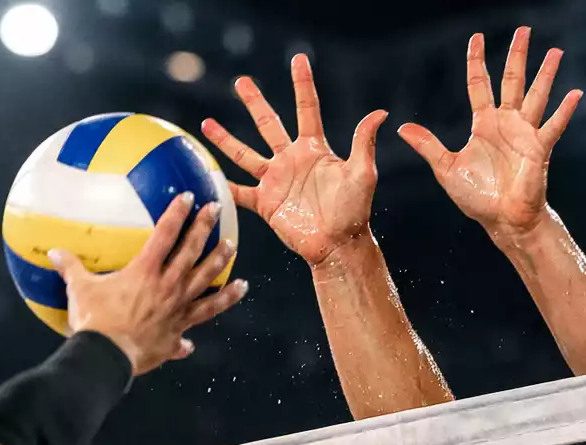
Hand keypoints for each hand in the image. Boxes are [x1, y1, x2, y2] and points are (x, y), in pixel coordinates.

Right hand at [48, 194, 246, 375]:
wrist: (107, 357)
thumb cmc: (94, 322)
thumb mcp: (79, 290)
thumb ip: (70, 268)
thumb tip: (53, 252)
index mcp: (144, 271)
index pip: (164, 234)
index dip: (176, 213)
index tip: (189, 196)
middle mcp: (167, 286)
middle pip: (191, 252)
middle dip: (204, 228)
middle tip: (216, 209)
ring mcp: (177, 308)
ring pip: (206, 280)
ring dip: (220, 262)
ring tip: (233, 248)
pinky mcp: (180, 328)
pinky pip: (206, 313)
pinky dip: (221, 304)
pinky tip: (235, 294)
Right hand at [202, 55, 387, 266]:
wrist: (337, 244)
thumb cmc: (353, 211)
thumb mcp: (361, 173)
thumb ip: (363, 143)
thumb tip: (380, 113)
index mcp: (314, 149)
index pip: (307, 109)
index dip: (302, 84)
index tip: (298, 59)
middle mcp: (291, 160)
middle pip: (268, 124)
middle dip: (255, 102)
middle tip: (241, 81)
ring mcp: (275, 180)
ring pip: (245, 153)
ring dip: (226, 139)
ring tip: (206, 123)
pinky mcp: (265, 203)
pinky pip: (238, 191)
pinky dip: (222, 184)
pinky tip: (205, 174)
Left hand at [398, 27, 581, 240]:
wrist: (502, 220)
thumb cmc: (478, 197)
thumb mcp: (446, 168)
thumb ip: (428, 146)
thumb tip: (402, 129)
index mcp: (484, 124)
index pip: (479, 84)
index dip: (477, 61)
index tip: (477, 38)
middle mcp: (506, 123)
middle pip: (512, 80)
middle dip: (517, 55)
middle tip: (523, 30)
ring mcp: (525, 134)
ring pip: (537, 96)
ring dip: (546, 74)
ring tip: (555, 52)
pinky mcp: (539, 148)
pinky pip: (554, 126)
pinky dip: (565, 111)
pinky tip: (575, 93)